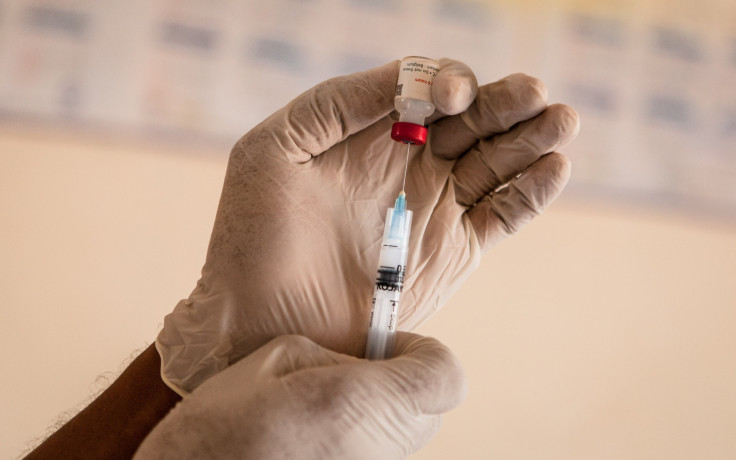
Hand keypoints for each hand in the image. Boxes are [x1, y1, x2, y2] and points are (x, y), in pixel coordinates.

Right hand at [136, 333, 465, 459]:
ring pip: (403, 438)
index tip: (388, 345)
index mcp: (363, 405)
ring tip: (322, 410)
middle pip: (429, 409)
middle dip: (399, 381)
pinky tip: (312, 440)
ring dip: (379, 414)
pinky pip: (376, 456)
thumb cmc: (218, 433)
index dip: (423, 352)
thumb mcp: (275, 360)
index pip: (446, 376)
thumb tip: (361, 364)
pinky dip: (359, 441)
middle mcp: (380, 451)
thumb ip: (335, 354)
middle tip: (350, 372)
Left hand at [157, 59, 579, 392]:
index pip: (428, 91)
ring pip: (498, 162)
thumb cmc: (252, 233)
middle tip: (535, 95)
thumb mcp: (275, 149)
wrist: (261, 318)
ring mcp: (436, 207)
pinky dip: (532, 192)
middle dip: (506, 104)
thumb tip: (406, 80)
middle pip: (474, 121)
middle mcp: (409, 164)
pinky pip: (504, 214)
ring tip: (560, 121)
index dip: (450, 83)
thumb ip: (336, 103)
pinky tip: (552, 168)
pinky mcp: (454, 251)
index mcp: (369, 133)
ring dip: (531, 139)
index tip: (453, 98)